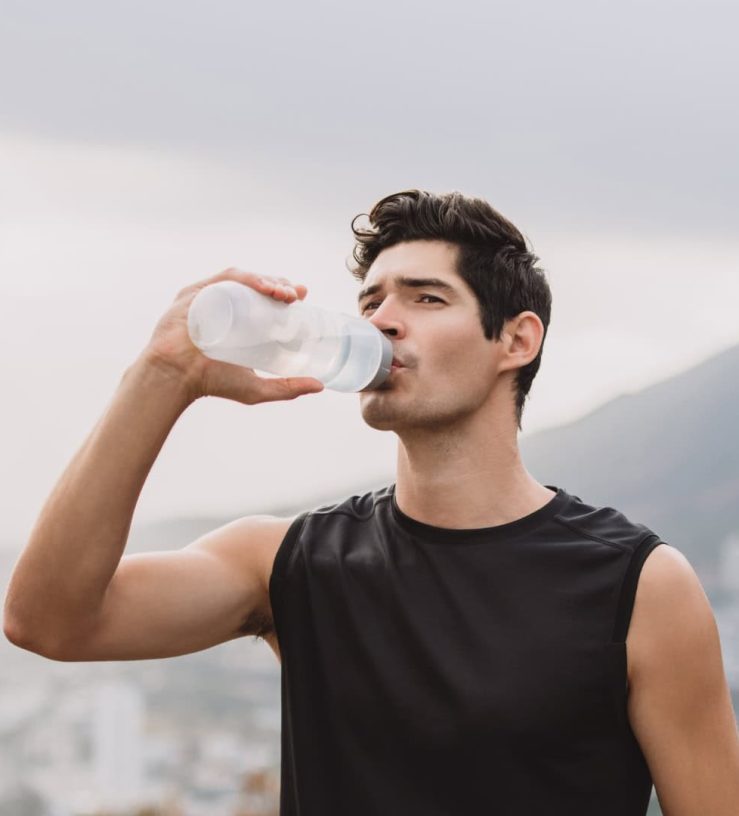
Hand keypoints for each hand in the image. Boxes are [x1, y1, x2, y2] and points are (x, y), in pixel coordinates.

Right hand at [141, 268, 324, 404]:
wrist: (176, 378)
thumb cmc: (210, 382)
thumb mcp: (256, 387)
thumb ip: (287, 388)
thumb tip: (320, 386)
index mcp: (238, 319)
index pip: (265, 298)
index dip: (285, 292)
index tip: (302, 296)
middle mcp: (223, 304)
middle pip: (256, 286)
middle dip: (279, 285)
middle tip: (296, 296)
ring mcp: (208, 296)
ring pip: (243, 279)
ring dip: (266, 280)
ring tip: (283, 293)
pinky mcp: (195, 293)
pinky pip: (223, 278)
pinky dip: (246, 278)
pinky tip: (263, 286)